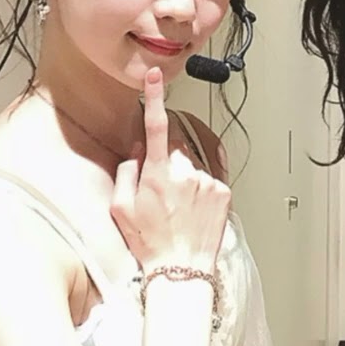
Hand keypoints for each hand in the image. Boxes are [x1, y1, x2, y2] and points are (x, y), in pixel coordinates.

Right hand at [111, 67, 229, 272]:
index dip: (154, 98)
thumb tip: (139, 150)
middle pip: (177, 145)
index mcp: (158, 174)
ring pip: (194, 160)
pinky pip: (211, 173)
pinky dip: (201, 182)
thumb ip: (127, 171)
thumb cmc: (148, 243)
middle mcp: (186, 172)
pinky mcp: (224, 190)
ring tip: (177, 204)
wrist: (182, 269)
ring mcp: (208, 180)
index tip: (154, 77)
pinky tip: (193, 203)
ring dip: (185, 171)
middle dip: (167, 155)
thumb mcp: (120, 208)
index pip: (155, 126)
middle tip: (159, 187)